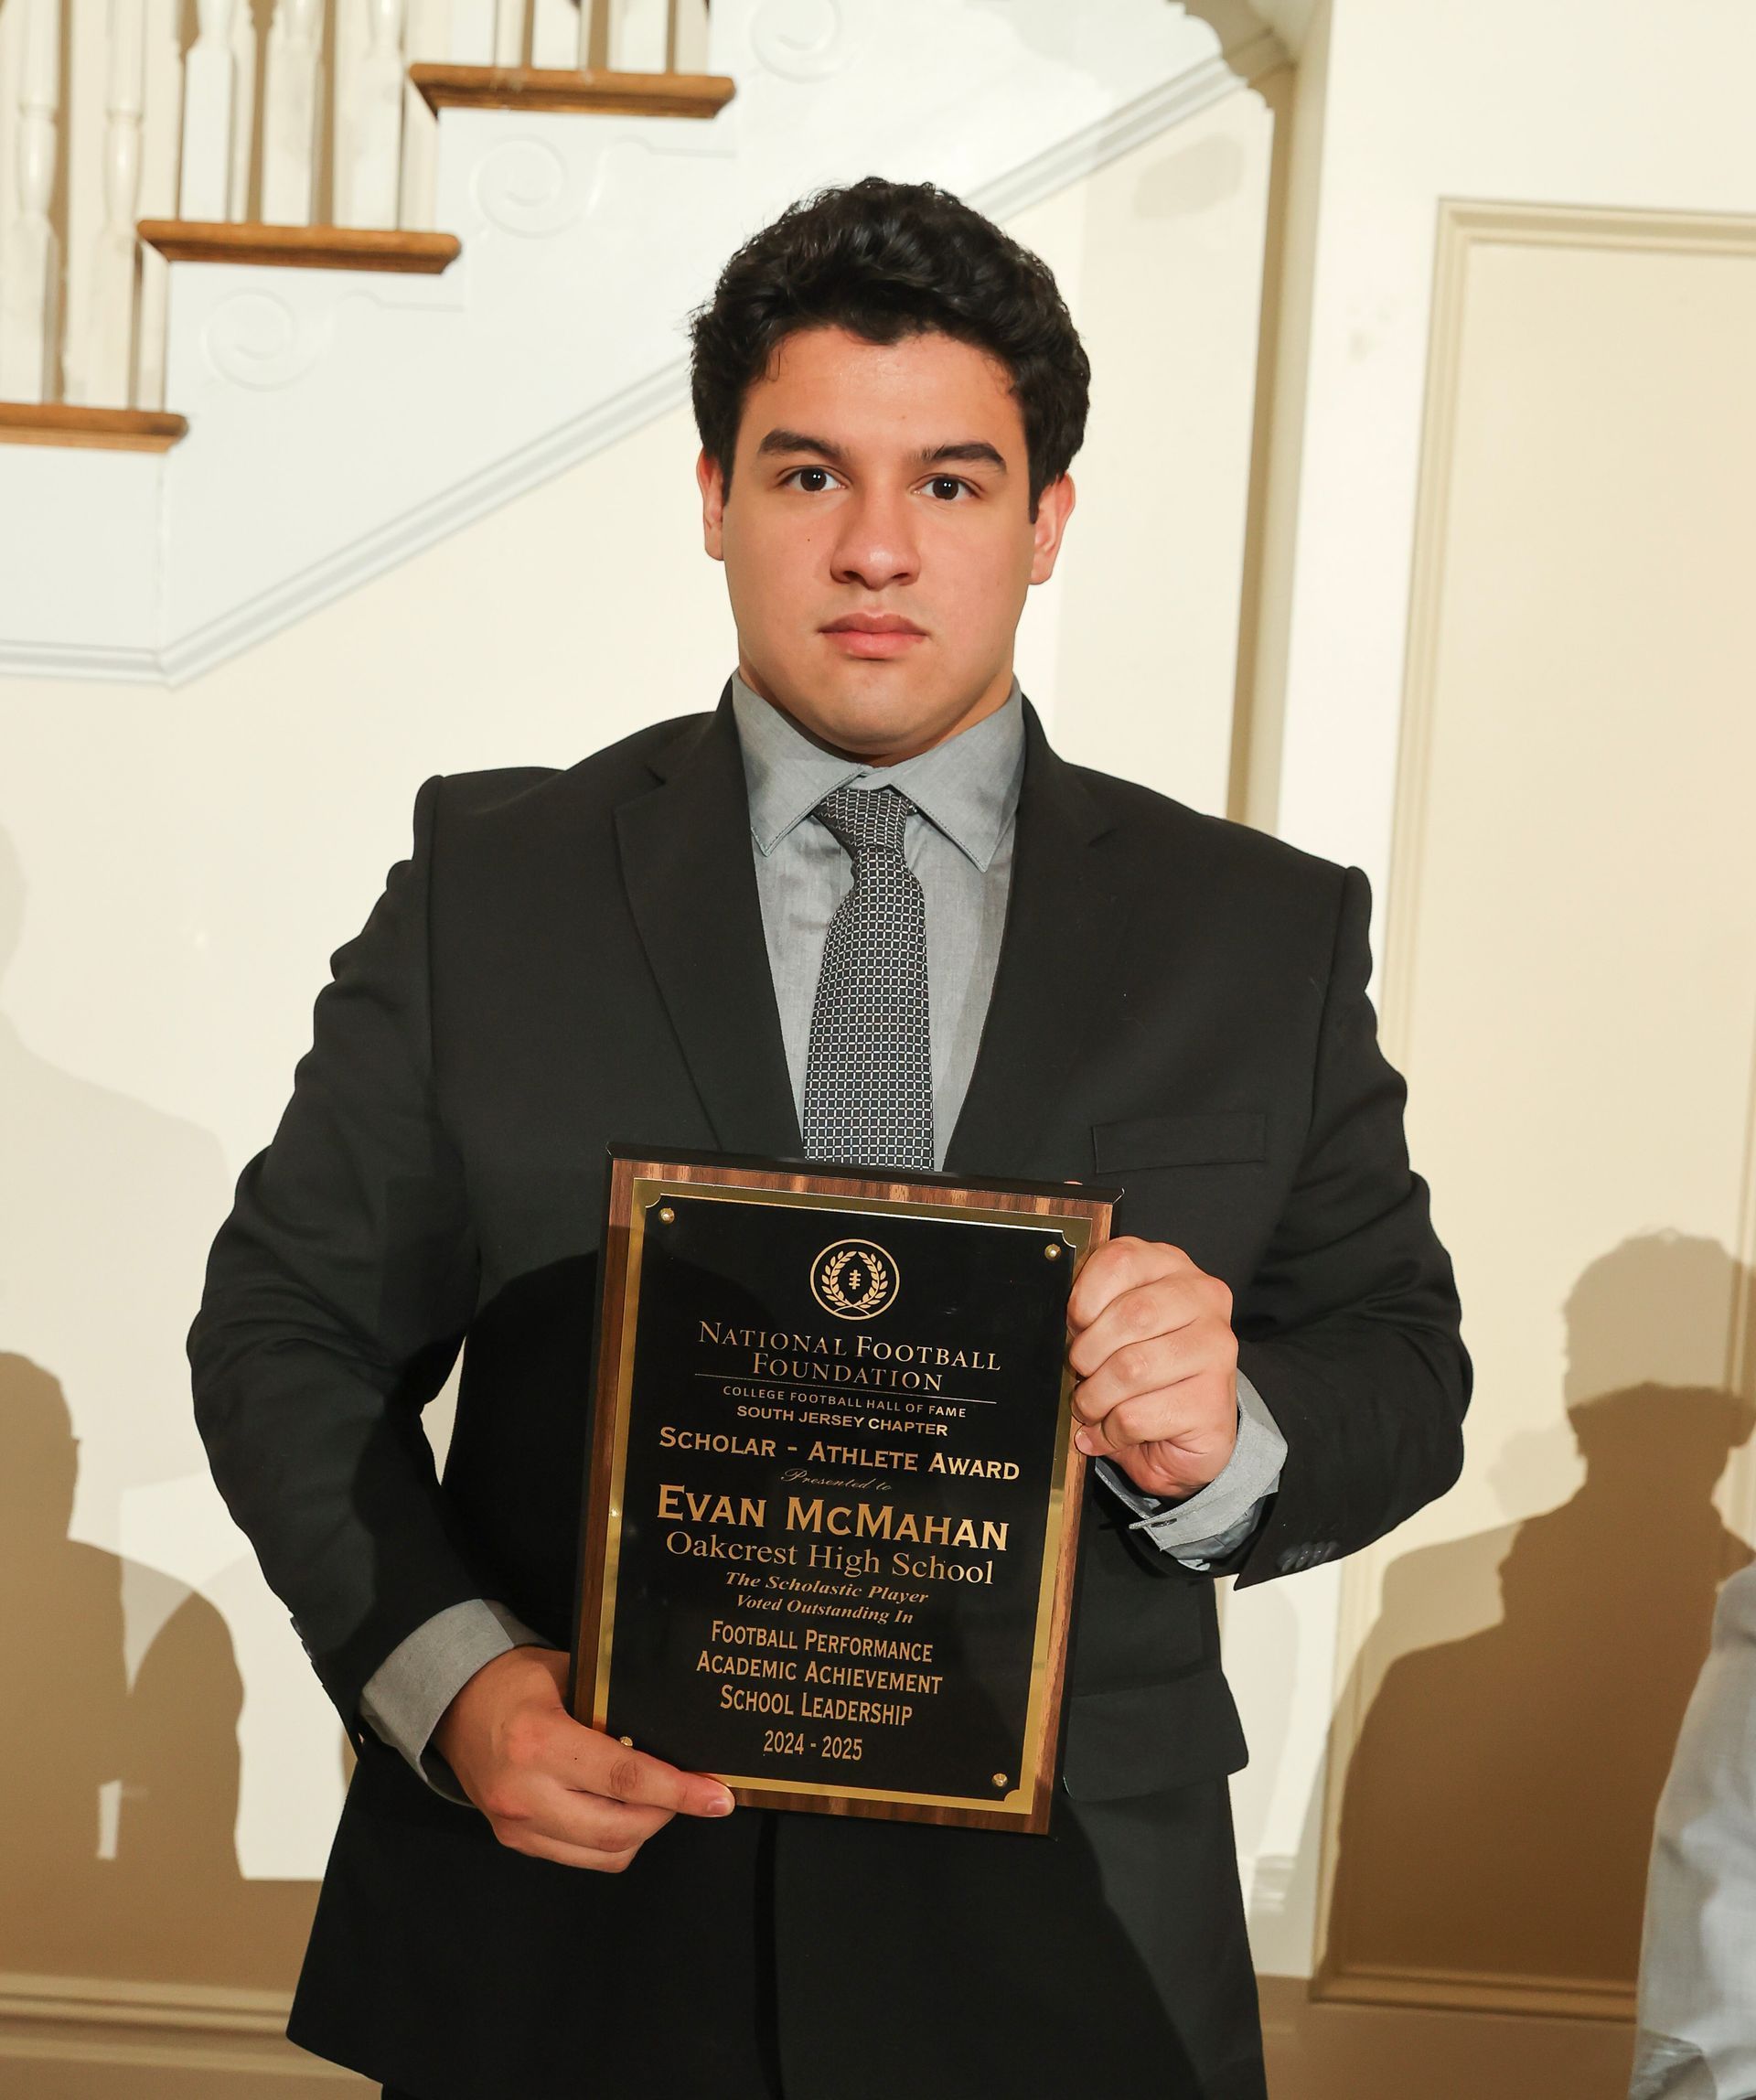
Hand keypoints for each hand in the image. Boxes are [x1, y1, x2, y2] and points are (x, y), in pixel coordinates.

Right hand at [432, 1646, 733, 1870]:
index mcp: (540, 1742)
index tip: (718, 1797)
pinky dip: (612, 1841)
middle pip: (619, 1829)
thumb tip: (674, 1731)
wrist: (454, 1705)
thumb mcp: (568, 1674)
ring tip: (657, 1798)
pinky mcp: (514, 1841)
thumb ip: (614, 1704)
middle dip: (668, 1814)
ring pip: (605, 1853)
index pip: (625, 1778)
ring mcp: (517, 1825)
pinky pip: (581, 1857)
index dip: (679, 1791)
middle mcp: (526, 1793)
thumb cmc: (516, 1681)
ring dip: (642, 1831)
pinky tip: (621, 1809)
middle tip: (693, 1791)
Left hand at [1065, 1236, 1238, 1499]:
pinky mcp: (1211, 1401)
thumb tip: (1057, 1332)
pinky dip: (1112, 1430)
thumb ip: (1093, 1313)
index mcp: (1171, 1266)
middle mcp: (1202, 1299)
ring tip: (1091, 1407)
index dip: (1084, 1297)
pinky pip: (1139, 1415)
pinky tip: (1113, 1431)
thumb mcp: (1118, 1325)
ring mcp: (1215, 1349)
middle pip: (1131, 1315)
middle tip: (1080, 1373)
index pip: (1121, 1259)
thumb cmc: (1148, 1367)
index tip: (1074, 1325)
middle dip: (1088, 1353)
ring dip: (1096, 1397)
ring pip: (1132, 1368)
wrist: (1195, 1425)